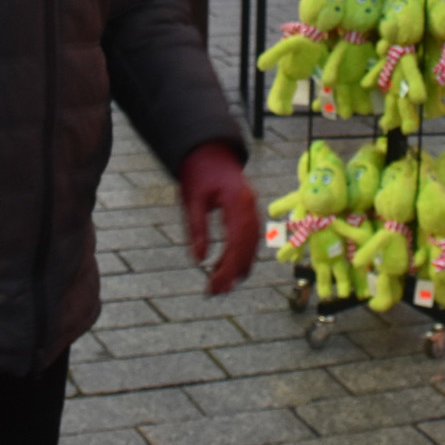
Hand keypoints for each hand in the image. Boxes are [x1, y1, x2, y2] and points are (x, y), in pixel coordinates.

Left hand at [177, 141, 258, 295]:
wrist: (210, 151)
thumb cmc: (199, 174)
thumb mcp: (192, 200)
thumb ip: (197, 229)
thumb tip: (198, 260)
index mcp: (237, 201)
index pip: (237, 241)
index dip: (228, 267)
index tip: (214, 285)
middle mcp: (250, 206)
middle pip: (247, 247)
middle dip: (233, 273)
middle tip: (215, 293)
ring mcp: (253, 209)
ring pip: (251, 245)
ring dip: (238, 268)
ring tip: (220, 287)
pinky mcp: (249, 213)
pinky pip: (250, 239)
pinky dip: (240, 256)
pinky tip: (226, 270)